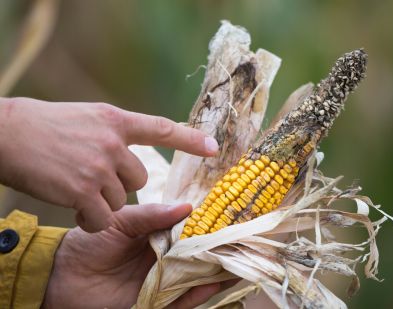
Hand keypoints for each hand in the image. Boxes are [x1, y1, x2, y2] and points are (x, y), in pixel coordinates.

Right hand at [0, 97, 218, 231]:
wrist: (4, 134)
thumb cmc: (42, 126)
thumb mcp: (86, 118)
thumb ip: (114, 133)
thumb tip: (131, 152)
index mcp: (115, 120)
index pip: (162, 129)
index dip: (190, 139)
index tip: (214, 147)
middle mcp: (112, 142)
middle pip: (138, 178)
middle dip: (120, 184)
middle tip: (92, 178)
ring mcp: (99, 167)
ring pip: (120, 198)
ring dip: (101, 201)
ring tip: (74, 188)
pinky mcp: (84, 191)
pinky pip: (102, 217)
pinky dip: (91, 219)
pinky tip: (74, 209)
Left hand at [42, 203, 235, 308]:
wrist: (63, 278)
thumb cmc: (90, 244)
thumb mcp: (120, 221)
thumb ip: (151, 215)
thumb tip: (187, 207)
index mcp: (159, 234)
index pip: (192, 228)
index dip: (212, 222)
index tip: (233, 213)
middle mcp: (166, 256)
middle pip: (200, 252)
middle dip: (222, 246)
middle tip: (247, 237)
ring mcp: (164, 279)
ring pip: (197, 275)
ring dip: (219, 270)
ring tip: (242, 260)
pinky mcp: (157, 302)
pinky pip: (184, 299)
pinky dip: (201, 292)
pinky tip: (218, 282)